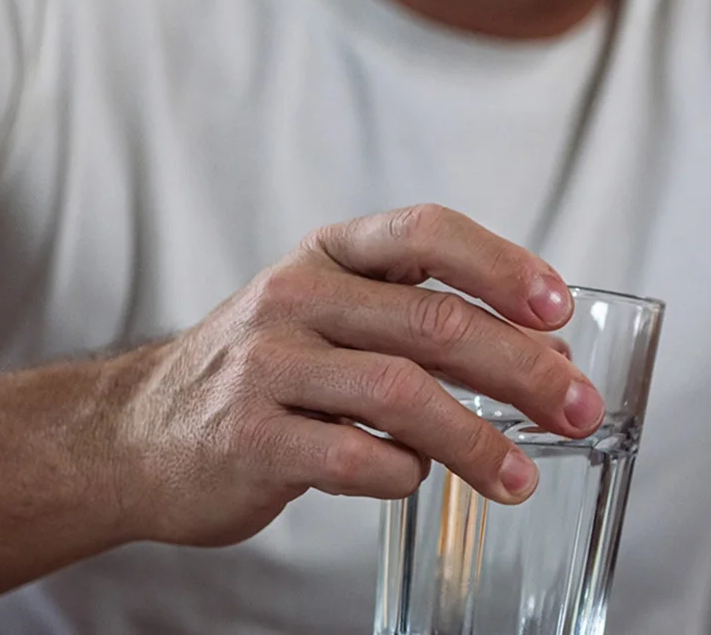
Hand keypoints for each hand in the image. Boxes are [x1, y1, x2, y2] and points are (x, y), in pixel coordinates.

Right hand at [108, 205, 602, 547]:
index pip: (427, 231)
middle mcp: (296, 297)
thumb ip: (424, 325)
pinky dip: (403, 474)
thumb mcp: (333, 318)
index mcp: (328, 254)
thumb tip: (548, 354)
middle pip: (434, 322)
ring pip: (402, 394)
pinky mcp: (247, 438)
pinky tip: (418, 479)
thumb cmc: (262, 373)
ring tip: (523, 476)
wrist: (132, 434)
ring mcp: (266, 367)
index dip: (502, 265)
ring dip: (478, 439)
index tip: (560, 308)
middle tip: (579, 407)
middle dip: (523, 369)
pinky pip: (352, 457)